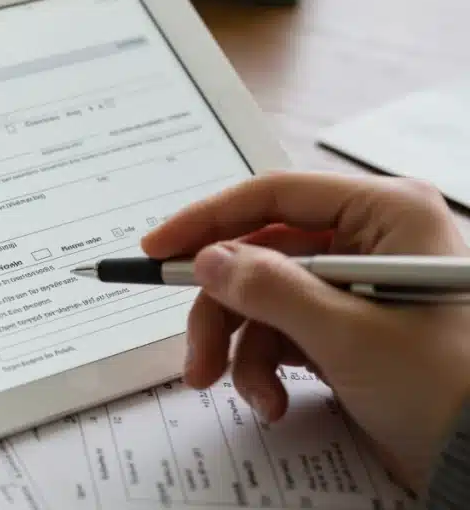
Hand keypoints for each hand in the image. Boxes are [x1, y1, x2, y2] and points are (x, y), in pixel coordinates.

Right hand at [142, 172, 469, 490]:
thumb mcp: (350, 336)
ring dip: (240, 349)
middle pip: (259, 255)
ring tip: (242, 393)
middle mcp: (369, 238)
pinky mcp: (347, 325)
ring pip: (262, 298)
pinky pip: (281, 331)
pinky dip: (266, 367)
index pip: (274, 197)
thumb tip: (208, 259)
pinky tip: (274, 402)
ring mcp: (356, 284)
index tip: (157, 250)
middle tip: (196, 358)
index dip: (208, 221)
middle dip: (223, 312)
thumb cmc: (447, 388)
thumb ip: (271, 290)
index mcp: (385, 213)